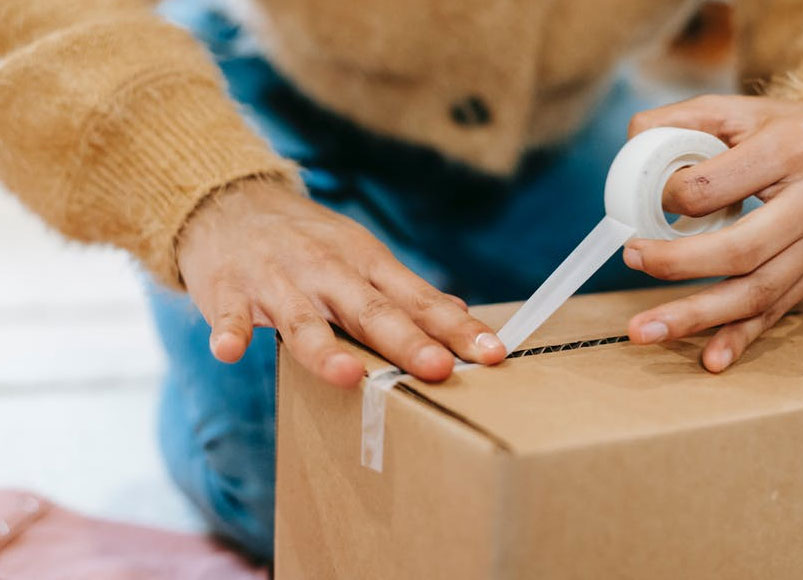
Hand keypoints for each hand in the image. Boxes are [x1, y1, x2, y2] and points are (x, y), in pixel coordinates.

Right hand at [176, 180, 505, 387]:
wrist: (229, 201)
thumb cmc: (307, 241)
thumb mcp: (360, 255)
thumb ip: (403, 291)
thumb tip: (457, 313)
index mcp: (365, 263)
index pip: (419, 299)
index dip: (456, 327)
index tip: (492, 353)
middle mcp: (327, 270)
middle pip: (370, 310)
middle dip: (406, 340)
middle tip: (438, 368)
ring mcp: (276, 279)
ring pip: (303, 318)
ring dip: (325, 348)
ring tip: (349, 376)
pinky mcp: (227, 287)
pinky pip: (228, 313)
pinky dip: (228, 331)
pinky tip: (230, 353)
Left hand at [623, 95, 802, 371]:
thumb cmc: (789, 131)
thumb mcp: (740, 110)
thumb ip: (682, 119)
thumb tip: (633, 140)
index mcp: (788, 152)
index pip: (714, 187)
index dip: (671, 196)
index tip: (645, 202)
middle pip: (740, 249)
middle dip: (677, 264)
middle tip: (632, 259)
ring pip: (755, 292)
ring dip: (696, 317)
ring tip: (644, 330)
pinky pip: (774, 315)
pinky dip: (740, 339)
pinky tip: (710, 359)